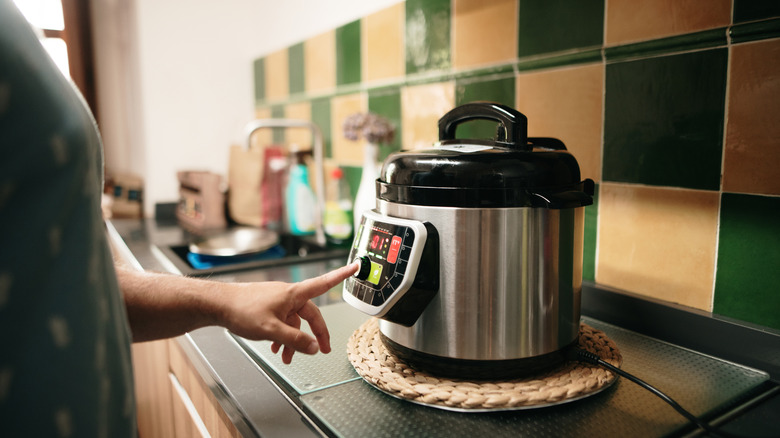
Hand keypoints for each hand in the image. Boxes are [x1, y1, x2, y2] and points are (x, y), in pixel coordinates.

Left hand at [222, 262, 358, 363]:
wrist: (217, 304)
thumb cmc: (242, 310)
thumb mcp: (271, 330)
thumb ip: (294, 340)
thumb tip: (314, 347)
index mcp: (293, 294)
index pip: (323, 283)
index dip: (341, 275)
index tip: (356, 265)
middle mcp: (288, 295)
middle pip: (310, 314)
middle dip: (316, 334)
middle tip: (322, 349)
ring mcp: (277, 301)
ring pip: (293, 321)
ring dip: (293, 339)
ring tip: (287, 358)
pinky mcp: (267, 306)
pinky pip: (282, 321)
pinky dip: (282, 335)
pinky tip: (274, 347)